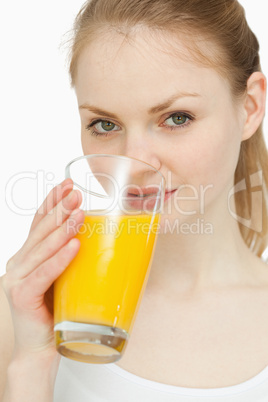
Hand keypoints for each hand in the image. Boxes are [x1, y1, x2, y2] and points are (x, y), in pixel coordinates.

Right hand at [2, 178, 84, 358]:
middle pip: (40, 229)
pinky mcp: (21, 296)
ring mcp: (17, 278)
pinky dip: (60, 259)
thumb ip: (71, 257)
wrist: (43, 349)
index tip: (67, 183)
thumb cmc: (58, 310)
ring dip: (62, 228)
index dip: (52, 201)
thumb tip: (101, 236)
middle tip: (76, 191)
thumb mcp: (65, 276)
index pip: (39, 222)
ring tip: (79, 212)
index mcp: (29, 255)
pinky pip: (44, 273)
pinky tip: (74, 245)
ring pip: (42, 248)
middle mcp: (19, 262)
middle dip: (59, 208)